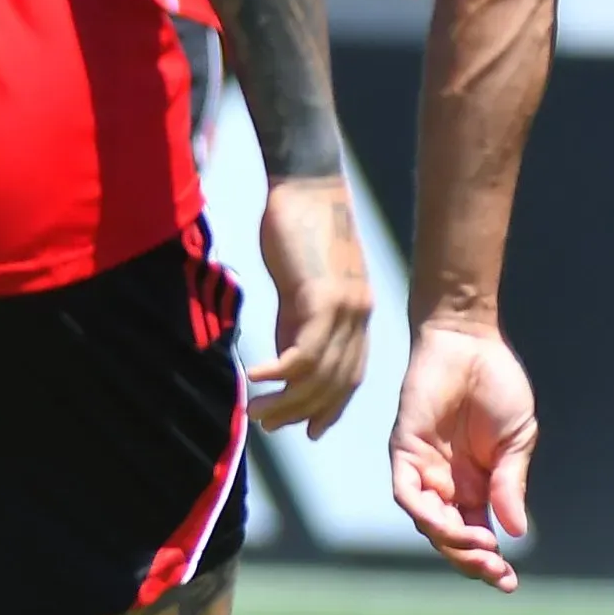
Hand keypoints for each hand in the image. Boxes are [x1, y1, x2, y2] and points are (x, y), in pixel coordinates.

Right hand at [248, 175, 372, 438]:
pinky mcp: (322, 297)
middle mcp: (357, 318)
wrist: (307, 184)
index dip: (329, 407)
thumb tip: (283, 361)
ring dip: (286, 400)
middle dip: (302, 412)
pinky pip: (303, 350)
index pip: (349, 376)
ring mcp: (344, 309)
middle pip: (335, 383)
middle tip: (268, 426)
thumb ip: (296, 322)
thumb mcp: (299, 286)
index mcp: (356, 316)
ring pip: (319, 373)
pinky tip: (255, 378)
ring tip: (255, 412)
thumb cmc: (298, 228)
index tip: (307, 429)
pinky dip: (279, 372)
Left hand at [385, 314, 538, 589]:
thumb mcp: (516, 442)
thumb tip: (516, 532)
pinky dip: (425, 513)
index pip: (477, 534)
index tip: (510, 584)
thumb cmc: (497, 388)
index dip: (490, 562)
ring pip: (428, 522)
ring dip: (452, 542)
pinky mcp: (404, 450)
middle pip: (449, 537)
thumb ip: (511, 484)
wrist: (471, 344)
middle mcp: (447, 483)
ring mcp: (424, 468)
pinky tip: (449, 523)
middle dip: (471, 560)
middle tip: (496, 573)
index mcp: (477, 485)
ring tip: (482, 550)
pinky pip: (406, 492)